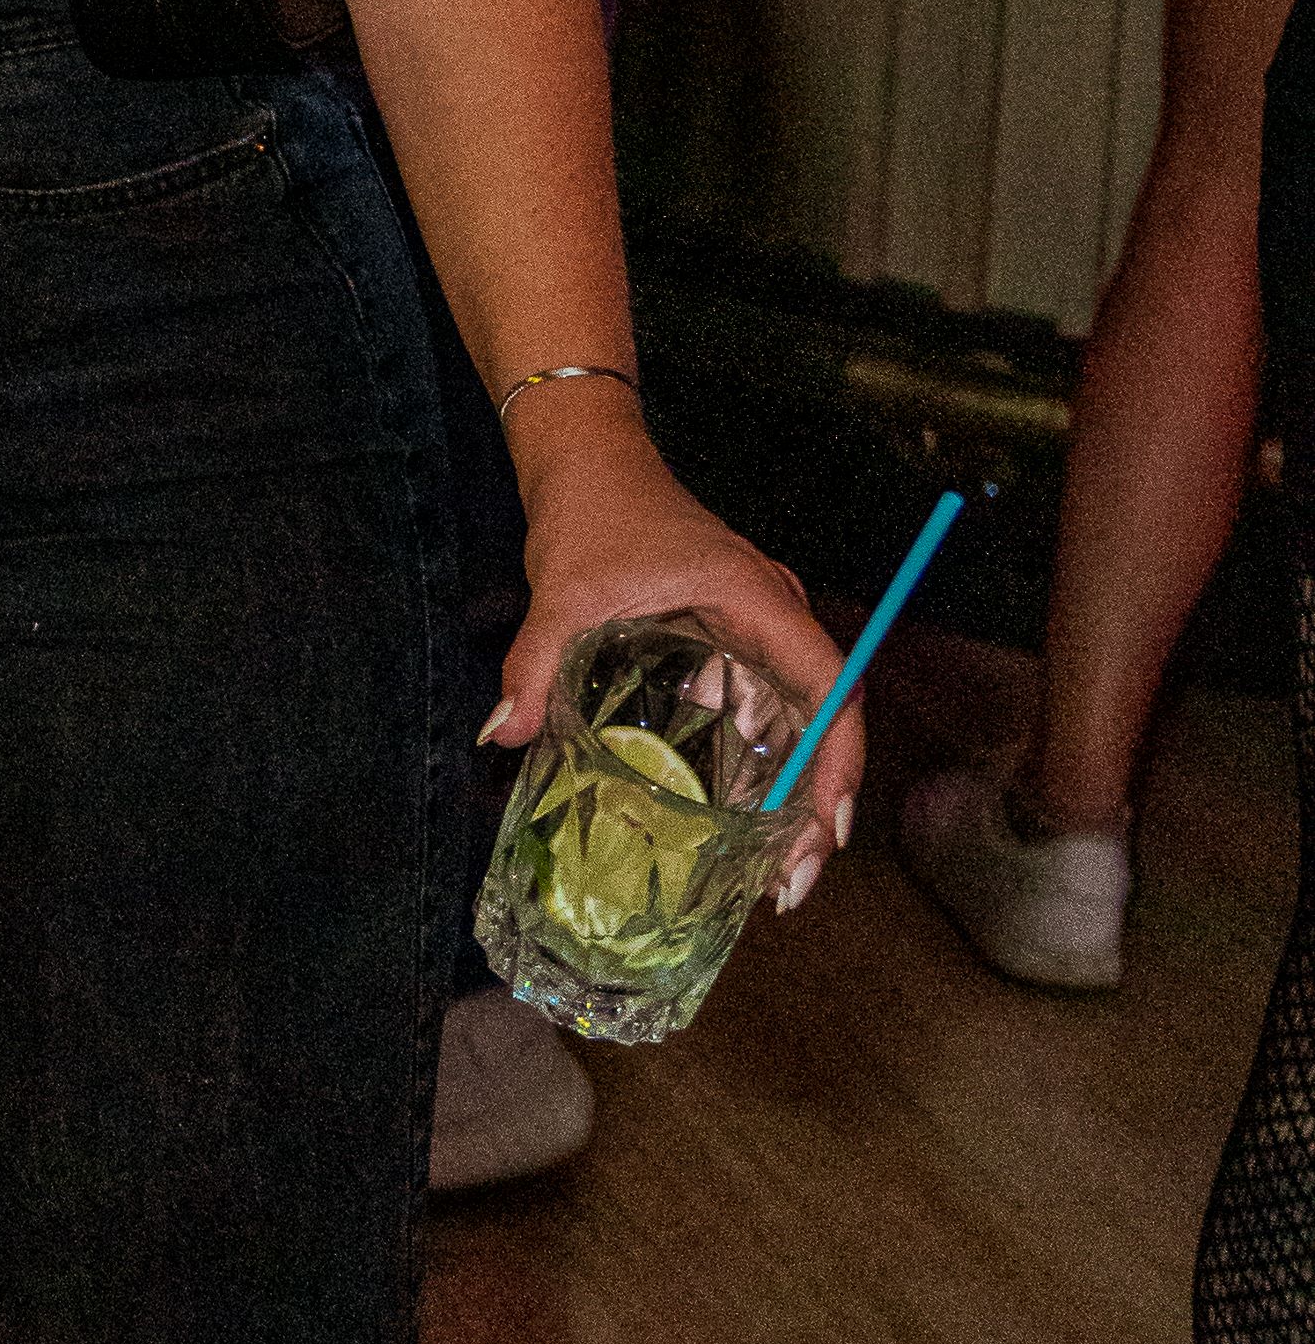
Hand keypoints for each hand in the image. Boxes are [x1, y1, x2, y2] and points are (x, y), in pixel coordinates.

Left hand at [485, 404, 855, 901]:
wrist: (586, 459)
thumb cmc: (590, 509)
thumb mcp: (562, 591)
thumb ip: (534, 663)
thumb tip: (503, 732)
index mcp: (758, 598)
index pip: (831, 686)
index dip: (839, 761)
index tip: (828, 828)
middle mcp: (773, 616)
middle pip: (827, 719)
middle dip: (820, 803)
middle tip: (792, 884)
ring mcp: (757, 630)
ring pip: (802, 722)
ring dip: (798, 796)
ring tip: (778, 875)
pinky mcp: (731, 643)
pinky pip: (767, 712)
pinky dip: (767, 769)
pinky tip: (746, 826)